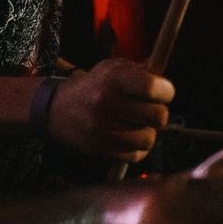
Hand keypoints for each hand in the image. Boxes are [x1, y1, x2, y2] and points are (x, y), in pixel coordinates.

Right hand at [46, 58, 174, 163]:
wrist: (56, 109)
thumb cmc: (93, 86)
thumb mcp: (113, 69)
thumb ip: (141, 71)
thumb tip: (166, 79)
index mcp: (112, 78)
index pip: (151, 87)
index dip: (165, 91)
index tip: (164, 91)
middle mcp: (106, 103)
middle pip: (158, 116)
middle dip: (159, 112)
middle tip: (151, 108)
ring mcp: (102, 129)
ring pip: (149, 139)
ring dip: (148, 132)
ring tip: (137, 123)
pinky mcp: (100, 150)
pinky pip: (136, 155)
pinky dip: (137, 147)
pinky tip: (127, 136)